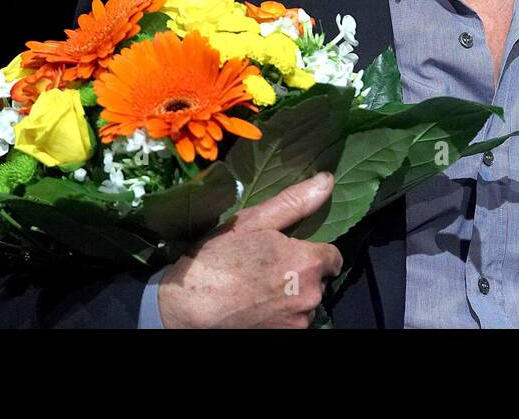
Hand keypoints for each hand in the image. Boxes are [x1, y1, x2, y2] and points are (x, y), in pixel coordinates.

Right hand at [156, 171, 342, 327]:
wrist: (185, 309)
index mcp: (307, 262)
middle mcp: (310, 296)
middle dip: (300, 274)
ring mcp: (297, 322)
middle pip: (319, 281)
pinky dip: (280, 316)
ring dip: (291, 297)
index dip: (313, 252)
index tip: (292, 251)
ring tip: (259, 289)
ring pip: (305, 304)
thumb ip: (295, 202)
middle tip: (268, 268)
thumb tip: (327, 181)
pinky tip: (255, 307)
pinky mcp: (284, 338)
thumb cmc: (217, 260)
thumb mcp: (253, 221)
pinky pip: (292, 323)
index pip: (333, 258)